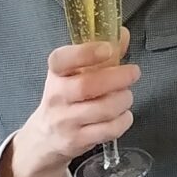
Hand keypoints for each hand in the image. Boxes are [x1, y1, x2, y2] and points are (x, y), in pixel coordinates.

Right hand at [1, 31, 138, 176]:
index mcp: (56, 74)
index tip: (108, 48)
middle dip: (118, 78)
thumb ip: (100, 53)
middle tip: (133, 73)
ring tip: (125, 96)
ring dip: (124, 99)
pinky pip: (109, 130)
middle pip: (87, 86)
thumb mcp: (75, 73)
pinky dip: (124, 120)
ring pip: (103, 109)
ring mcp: (65, 122)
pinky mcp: (77, 141)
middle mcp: (57, 97)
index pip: (61, 60)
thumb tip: (121, 34)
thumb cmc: (66, 97)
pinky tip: (122, 115)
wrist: (43, 138)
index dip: (85, 52)